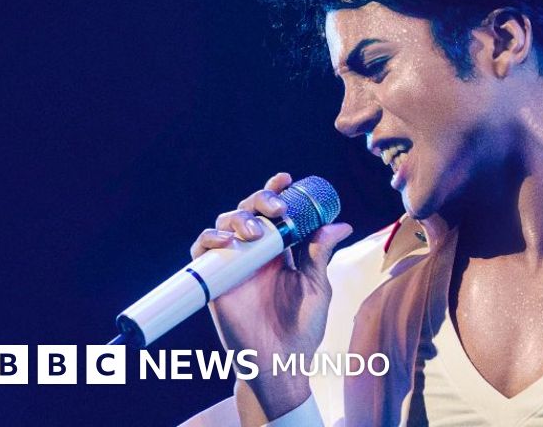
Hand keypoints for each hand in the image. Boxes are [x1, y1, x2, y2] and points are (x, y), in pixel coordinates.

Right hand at [191, 172, 352, 419]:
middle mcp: (257, 253)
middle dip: (260, 200)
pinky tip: (225, 242)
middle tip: (276, 208)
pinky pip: (202, 252)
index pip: (276, 213)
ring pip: (226, 224)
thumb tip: (340, 223)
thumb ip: (321, 254)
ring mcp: (235, 264)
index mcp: (283, 250)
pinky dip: (209, 239)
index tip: (286, 179)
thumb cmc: (303, 328)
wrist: (281, 362)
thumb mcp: (317, 287)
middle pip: (250, 211)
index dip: (277, 192)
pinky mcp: (216, 280)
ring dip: (238, 218)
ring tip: (253, 232)